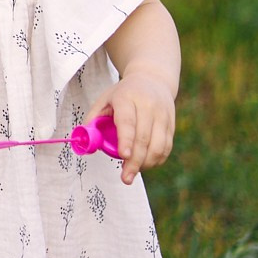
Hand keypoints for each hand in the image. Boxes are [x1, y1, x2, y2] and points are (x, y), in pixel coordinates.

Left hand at [90, 70, 175, 185]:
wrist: (152, 79)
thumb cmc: (123, 94)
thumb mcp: (105, 99)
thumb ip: (93, 118)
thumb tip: (84, 140)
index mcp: (127, 98)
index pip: (128, 121)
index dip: (126, 140)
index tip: (123, 156)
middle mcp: (148, 105)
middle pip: (144, 138)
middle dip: (135, 161)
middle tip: (126, 178)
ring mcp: (163, 115)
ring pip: (159, 145)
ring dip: (147, 163)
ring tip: (133, 171)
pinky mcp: (172, 124)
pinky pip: (167, 147)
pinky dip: (157, 160)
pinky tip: (146, 164)